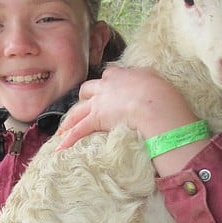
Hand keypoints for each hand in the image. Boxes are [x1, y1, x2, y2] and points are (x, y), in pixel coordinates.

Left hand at [57, 66, 197, 148]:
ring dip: (70, 120)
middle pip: (88, 89)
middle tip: (83, 106)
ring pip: (78, 110)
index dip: (106, 84)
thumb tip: (147, 80)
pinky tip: (61, 147)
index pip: (107, 76)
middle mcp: (105, 86)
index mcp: (119, 74)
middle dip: (84, 98)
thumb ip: (146, 77)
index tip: (107, 89)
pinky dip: (69, 139)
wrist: (154, 104)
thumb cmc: (160, 93)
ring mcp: (99, 102)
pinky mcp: (96, 118)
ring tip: (63, 129)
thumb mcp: (154, 77)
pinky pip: (79, 129)